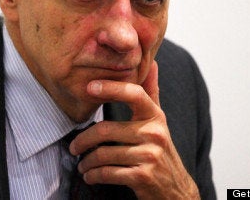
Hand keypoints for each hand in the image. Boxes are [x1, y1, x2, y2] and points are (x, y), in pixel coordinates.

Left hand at [68, 61, 199, 199]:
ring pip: (103, 154)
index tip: (89, 87)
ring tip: (82, 164)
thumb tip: (150, 61)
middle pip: (106, 130)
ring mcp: (150, 156)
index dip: (111, 88)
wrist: (176, 191)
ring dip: (86, 162)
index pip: (134, 94)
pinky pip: (107, 173)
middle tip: (73, 147)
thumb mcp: (158, 121)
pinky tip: (90, 176)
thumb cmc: (160, 151)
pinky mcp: (143, 177)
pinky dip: (93, 176)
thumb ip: (150, 92)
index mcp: (155, 117)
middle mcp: (155, 134)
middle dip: (83, 140)